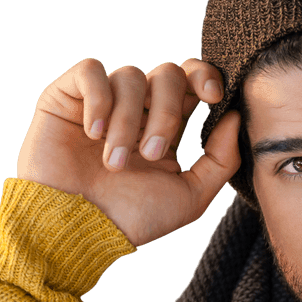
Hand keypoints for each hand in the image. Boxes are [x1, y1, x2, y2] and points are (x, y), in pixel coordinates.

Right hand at [17, 58, 239, 246]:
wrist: (76, 231)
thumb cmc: (131, 219)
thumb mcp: (190, 197)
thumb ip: (220, 159)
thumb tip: (235, 116)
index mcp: (166, 125)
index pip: (192, 79)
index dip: (206, 76)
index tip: (213, 97)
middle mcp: (136, 108)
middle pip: (167, 74)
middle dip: (166, 112)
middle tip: (150, 154)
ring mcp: (102, 100)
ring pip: (130, 77)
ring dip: (127, 123)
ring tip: (114, 163)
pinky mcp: (66, 96)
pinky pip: (91, 71)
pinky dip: (98, 99)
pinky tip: (92, 134)